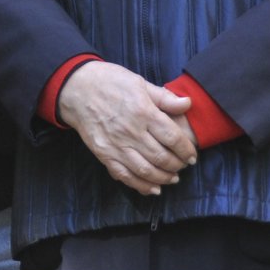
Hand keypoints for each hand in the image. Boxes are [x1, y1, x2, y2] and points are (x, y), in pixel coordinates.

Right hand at [57, 61, 196, 195]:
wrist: (76, 89)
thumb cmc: (109, 81)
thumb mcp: (139, 82)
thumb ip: (164, 98)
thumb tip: (188, 104)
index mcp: (143, 112)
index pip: (173, 138)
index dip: (186, 150)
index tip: (192, 155)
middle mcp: (132, 132)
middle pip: (162, 157)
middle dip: (177, 166)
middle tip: (184, 166)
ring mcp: (117, 145)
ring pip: (146, 171)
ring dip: (163, 178)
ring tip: (172, 178)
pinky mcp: (104, 154)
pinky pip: (125, 176)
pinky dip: (141, 186)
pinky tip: (152, 189)